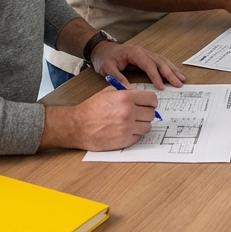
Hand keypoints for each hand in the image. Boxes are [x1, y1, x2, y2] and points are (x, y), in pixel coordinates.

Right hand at [43, 87, 157, 150]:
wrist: (78, 126)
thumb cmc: (91, 108)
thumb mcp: (108, 92)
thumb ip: (126, 90)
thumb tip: (140, 93)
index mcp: (125, 98)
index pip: (152, 99)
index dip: (151, 101)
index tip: (148, 104)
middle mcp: (128, 112)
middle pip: (152, 113)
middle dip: (146, 112)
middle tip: (139, 113)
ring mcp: (127, 128)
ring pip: (147, 126)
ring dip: (142, 124)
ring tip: (132, 122)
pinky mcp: (124, 141)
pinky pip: (139, 136)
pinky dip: (135, 134)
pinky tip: (126, 130)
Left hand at [89, 41, 185, 89]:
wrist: (100, 49)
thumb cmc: (104, 57)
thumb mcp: (107, 68)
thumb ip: (118, 78)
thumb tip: (129, 90)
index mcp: (134, 53)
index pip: (148, 65)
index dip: (155, 76)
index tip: (161, 87)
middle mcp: (142, 51)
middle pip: (159, 62)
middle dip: (170, 73)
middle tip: (179, 84)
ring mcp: (145, 53)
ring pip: (162, 61)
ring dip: (172, 70)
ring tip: (182, 79)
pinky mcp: (145, 57)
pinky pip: (159, 62)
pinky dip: (168, 68)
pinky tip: (174, 73)